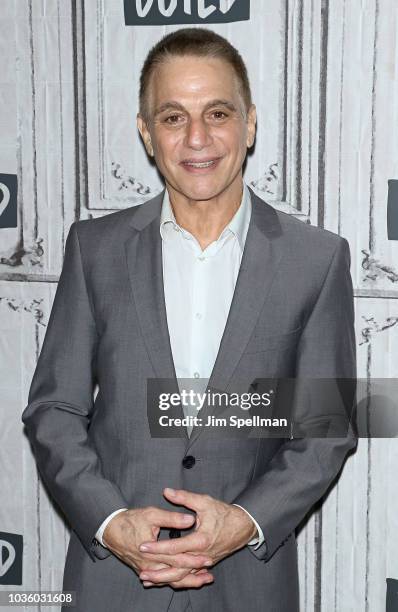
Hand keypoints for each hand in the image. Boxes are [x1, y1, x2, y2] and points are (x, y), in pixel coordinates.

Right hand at [102, 506, 213, 587]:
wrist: (110, 530)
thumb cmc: (131, 520)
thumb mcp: (152, 514)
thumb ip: (172, 518)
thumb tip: (191, 519)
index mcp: (153, 551)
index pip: (178, 558)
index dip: (194, 559)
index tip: (208, 557)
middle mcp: (150, 564)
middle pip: (176, 573)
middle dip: (194, 573)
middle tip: (210, 571)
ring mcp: (146, 569)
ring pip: (169, 580)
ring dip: (187, 581)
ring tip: (204, 580)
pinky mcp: (144, 570)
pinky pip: (162, 579)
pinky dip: (175, 580)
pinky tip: (185, 579)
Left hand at [136, 488, 257, 585]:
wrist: (243, 526)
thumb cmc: (224, 513)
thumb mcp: (204, 502)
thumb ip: (184, 498)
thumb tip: (167, 491)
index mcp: (200, 539)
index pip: (175, 547)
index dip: (158, 547)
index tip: (143, 546)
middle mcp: (202, 555)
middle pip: (177, 568)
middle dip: (158, 572)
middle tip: (141, 573)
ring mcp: (205, 561)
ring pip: (182, 575)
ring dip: (164, 579)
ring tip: (147, 580)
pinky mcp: (206, 564)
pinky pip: (189, 575)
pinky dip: (176, 579)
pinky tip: (164, 581)